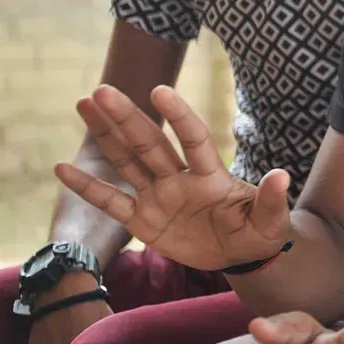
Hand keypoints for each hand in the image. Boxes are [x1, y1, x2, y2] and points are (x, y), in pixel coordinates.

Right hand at [56, 84, 290, 271]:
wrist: (242, 254)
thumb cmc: (260, 232)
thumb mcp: (271, 223)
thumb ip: (271, 200)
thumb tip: (282, 175)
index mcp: (211, 176)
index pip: (193, 140)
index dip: (179, 116)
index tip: (160, 90)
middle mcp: (180, 179)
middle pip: (150, 143)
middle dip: (127, 117)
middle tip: (102, 89)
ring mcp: (159, 196)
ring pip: (127, 160)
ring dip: (105, 134)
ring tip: (83, 103)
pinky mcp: (143, 220)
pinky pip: (111, 201)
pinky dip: (88, 186)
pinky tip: (61, 167)